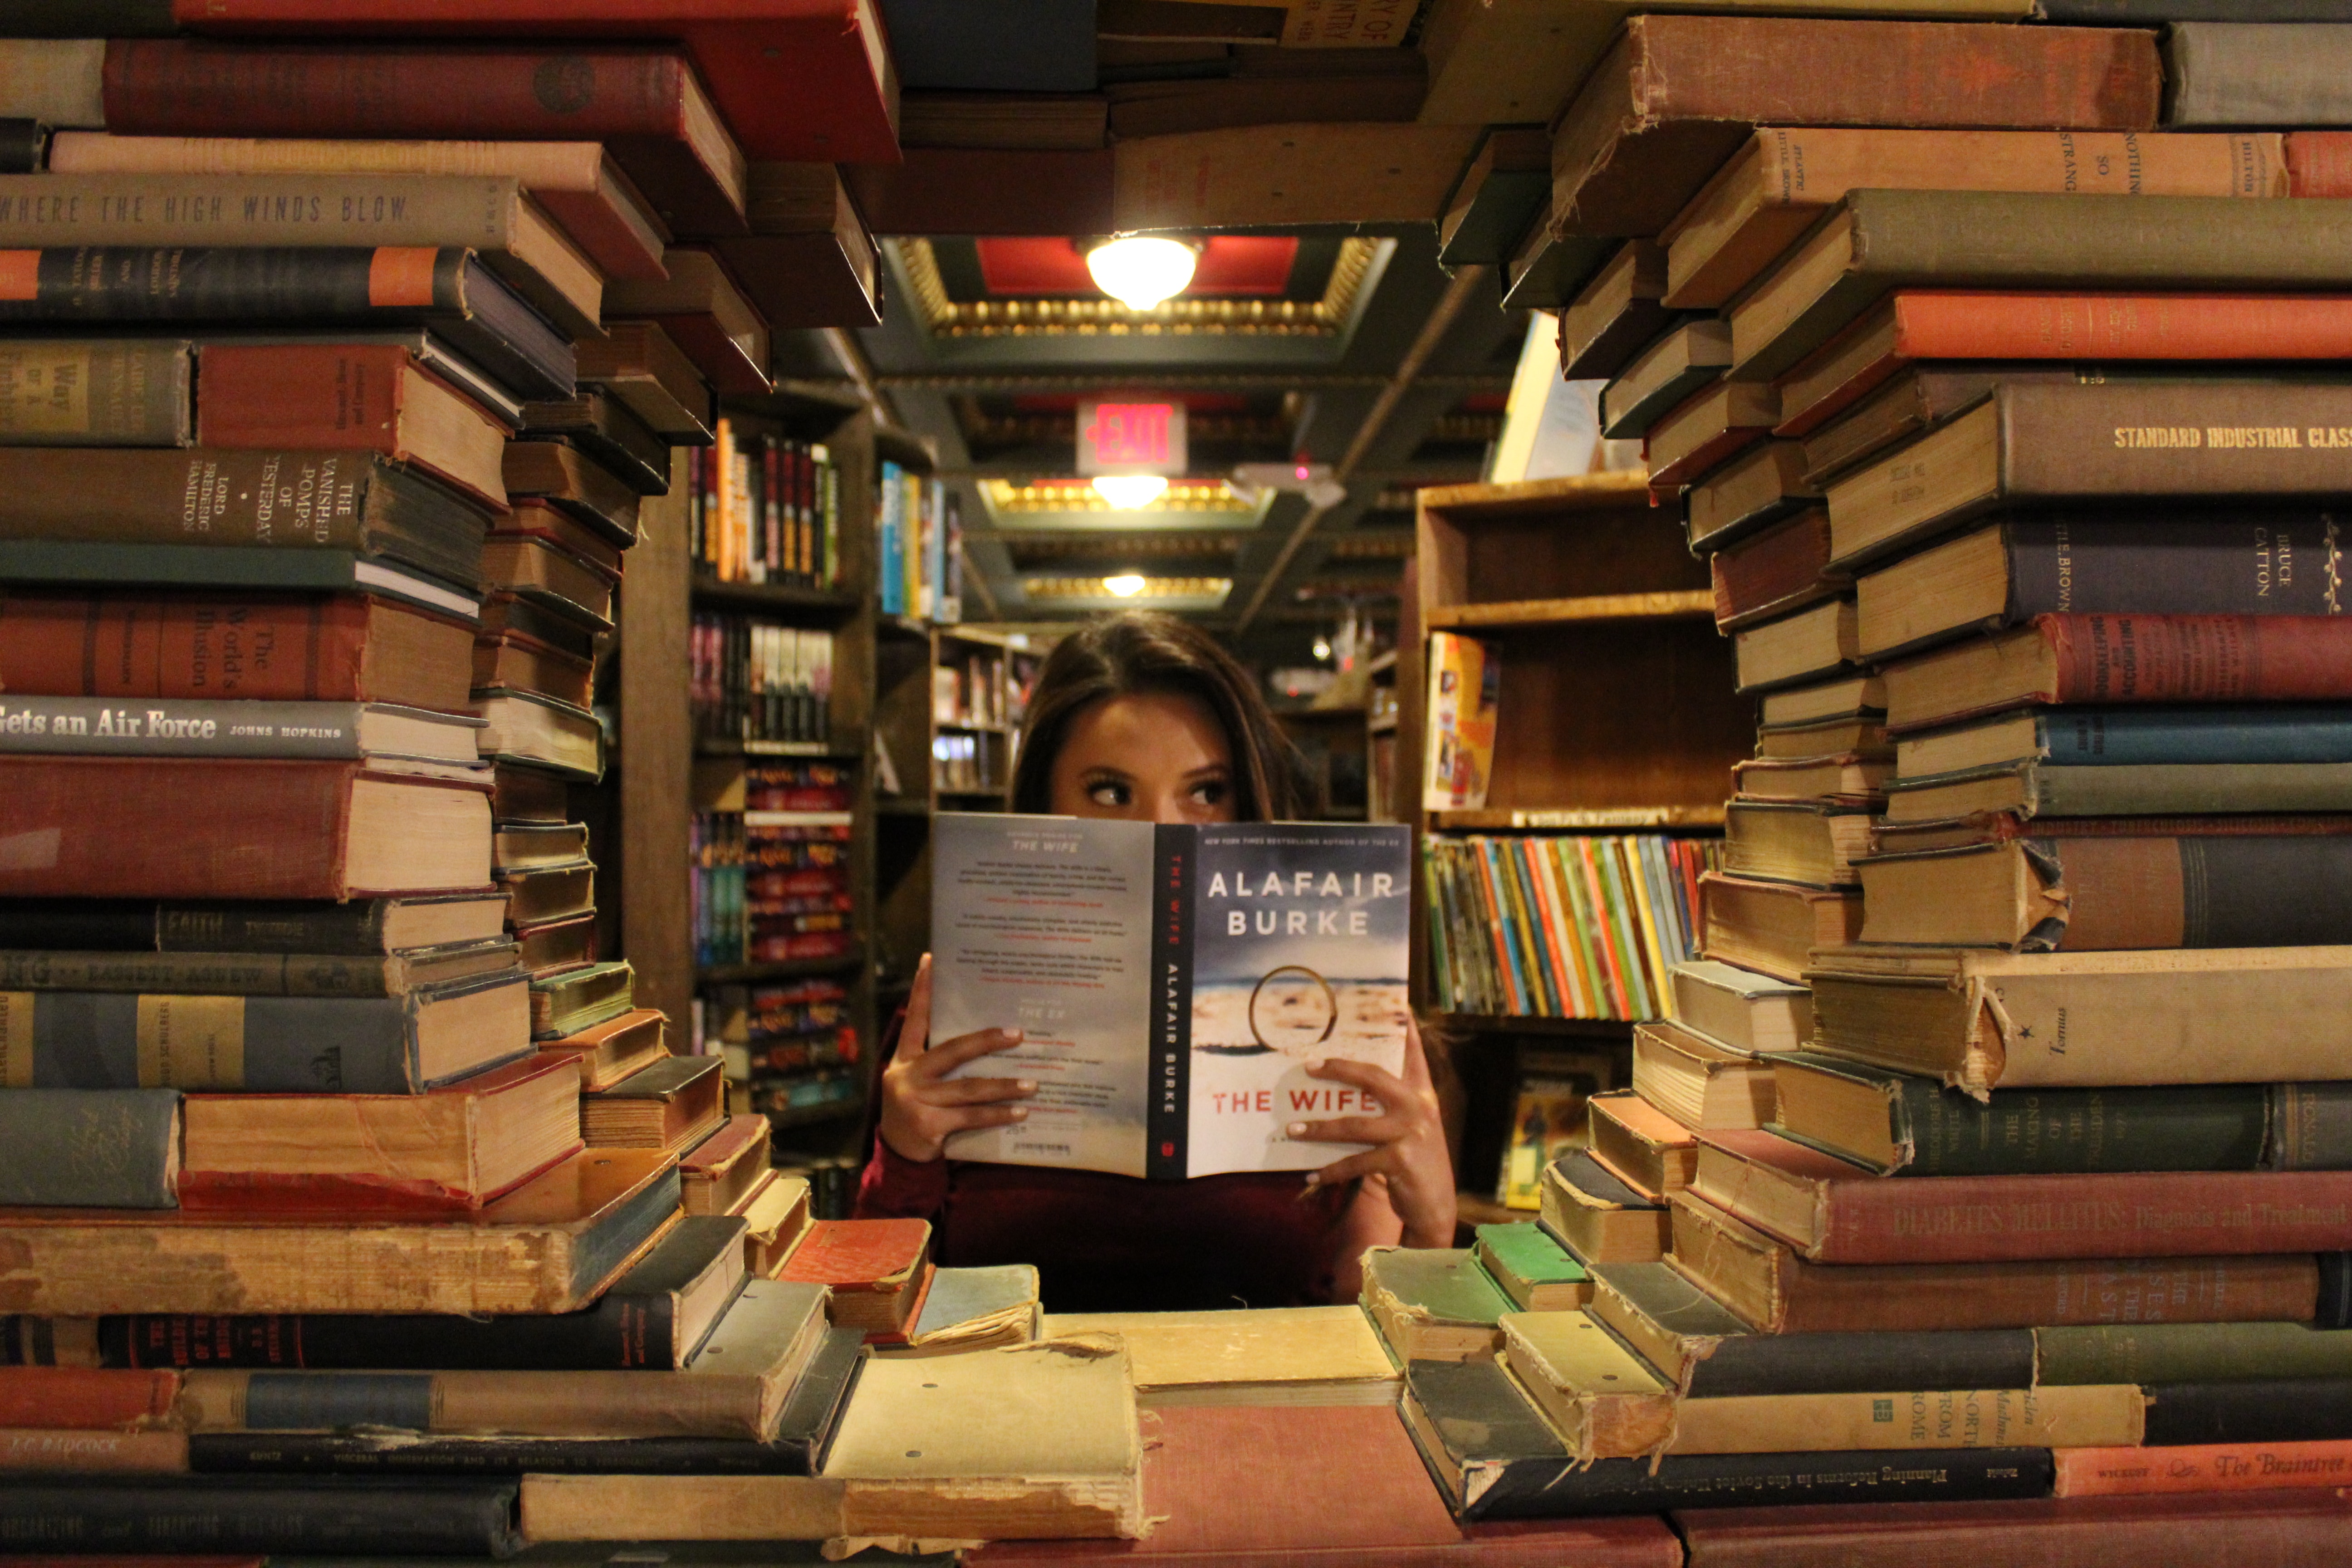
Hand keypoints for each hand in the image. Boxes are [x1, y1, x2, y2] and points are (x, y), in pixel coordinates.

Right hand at [877, 953, 1036, 1162]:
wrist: (899, 1155)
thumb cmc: (918, 1109)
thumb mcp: (919, 1081)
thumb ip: (940, 1061)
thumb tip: (987, 1038)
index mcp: (905, 1059)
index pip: (914, 1018)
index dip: (922, 990)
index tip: (931, 959)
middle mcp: (907, 1075)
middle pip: (953, 1051)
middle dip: (988, 1041)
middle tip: (1019, 1034)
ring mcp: (916, 1100)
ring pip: (969, 1088)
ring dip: (1004, 1085)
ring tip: (1033, 1084)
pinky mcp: (928, 1124)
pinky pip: (972, 1117)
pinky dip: (998, 1115)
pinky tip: (1020, 1112)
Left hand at [1288, 1014, 1456, 1249]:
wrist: (1436, 1205)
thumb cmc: (1416, 1161)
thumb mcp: (1413, 1127)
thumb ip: (1393, 1105)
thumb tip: (1347, 1088)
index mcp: (1422, 1095)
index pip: (1413, 1055)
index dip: (1405, 1030)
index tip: (1398, 1005)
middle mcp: (1419, 1108)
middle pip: (1373, 1077)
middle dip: (1339, 1068)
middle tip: (1309, 1065)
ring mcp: (1410, 1133)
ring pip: (1354, 1125)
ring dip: (1319, 1128)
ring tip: (1292, 1130)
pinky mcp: (1400, 1160)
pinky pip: (1355, 1162)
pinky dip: (1330, 1171)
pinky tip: (1311, 1177)